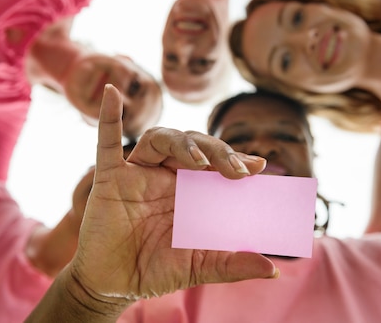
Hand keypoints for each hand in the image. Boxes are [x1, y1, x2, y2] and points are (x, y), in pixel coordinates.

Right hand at [71, 84, 276, 312]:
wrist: (113, 286)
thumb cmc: (154, 271)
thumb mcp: (198, 267)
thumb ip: (232, 265)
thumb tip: (273, 269)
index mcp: (188, 191)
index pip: (216, 164)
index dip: (236, 159)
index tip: (260, 165)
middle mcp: (165, 176)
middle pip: (193, 144)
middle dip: (217, 150)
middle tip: (238, 169)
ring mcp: (137, 174)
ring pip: (159, 138)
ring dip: (181, 142)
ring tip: (199, 162)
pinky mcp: (110, 179)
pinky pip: (107, 143)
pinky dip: (109, 118)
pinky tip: (113, 94)